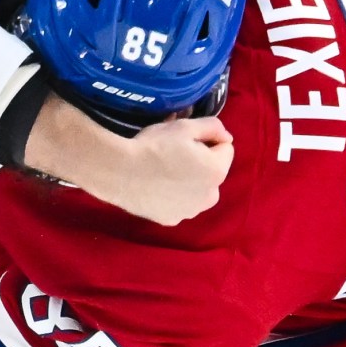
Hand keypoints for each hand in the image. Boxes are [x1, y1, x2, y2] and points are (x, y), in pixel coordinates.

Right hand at [29, 102, 233, 225]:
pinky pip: (179, 203)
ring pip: (196, 190)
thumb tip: (226, 137)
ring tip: (163, 170)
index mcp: (217, 171)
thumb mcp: (185, 126)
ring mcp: (190, 212)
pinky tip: (156, 186)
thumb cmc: (154, 145)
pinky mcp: (171, 220)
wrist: (119, 171)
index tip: (187, 139)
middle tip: (174, 153)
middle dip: (201, 162)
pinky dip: (173, 195)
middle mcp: (210, 196)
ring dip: (188, 180)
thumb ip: (214, 127)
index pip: (226, 147)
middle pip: (212, 171)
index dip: (207, 139)